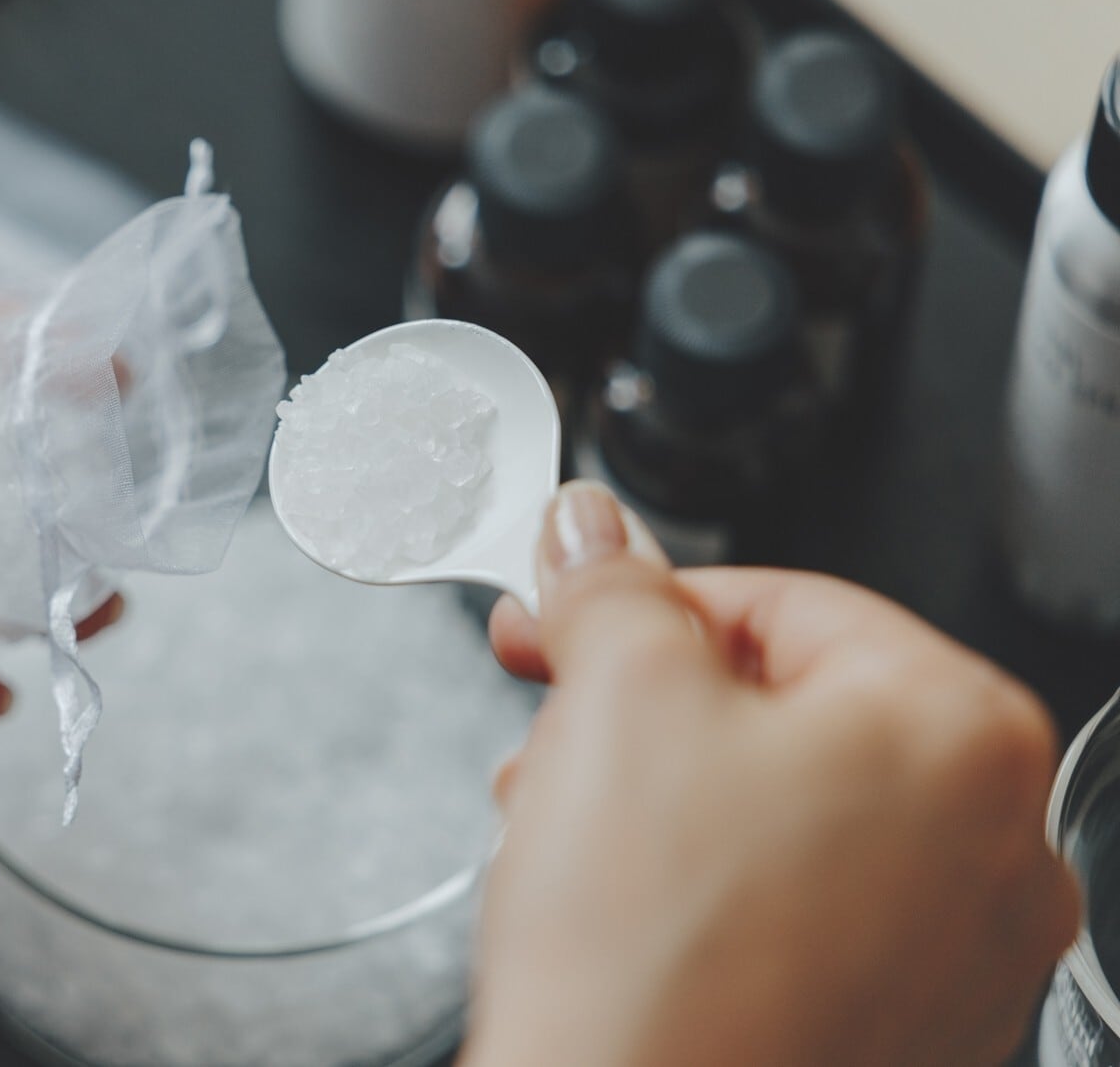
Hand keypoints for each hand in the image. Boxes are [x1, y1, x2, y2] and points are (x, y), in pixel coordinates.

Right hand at [465, 481, 1076, 1066]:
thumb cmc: (654, 961)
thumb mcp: (614, 701)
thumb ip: (609, 589)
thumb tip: (592, 536)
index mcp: (961, 732)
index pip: (784, 600)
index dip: (640, 602)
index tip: (559, 616)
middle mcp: (998, 847)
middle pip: (790, 708)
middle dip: (646, 711)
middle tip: (555, 729)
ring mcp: (960, 954)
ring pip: (788, 813)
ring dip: (664, 798)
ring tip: (568, 832)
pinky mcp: (902, 1030)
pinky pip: (802, 912)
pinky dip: (709, 890)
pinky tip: (624, 911)